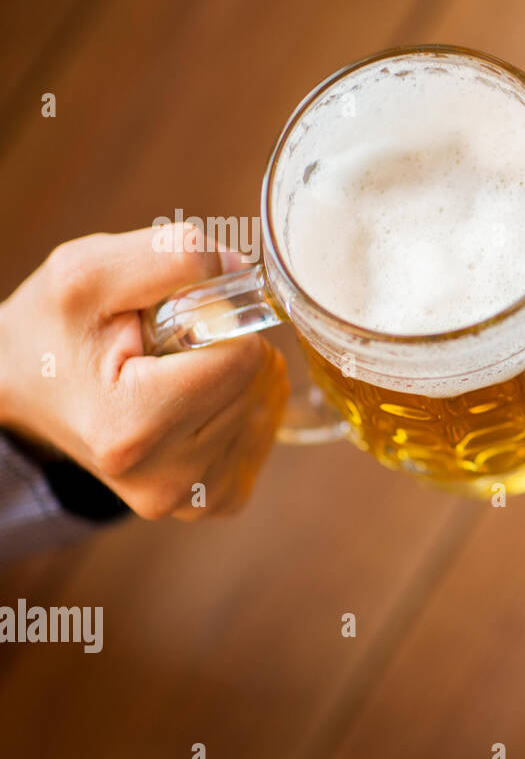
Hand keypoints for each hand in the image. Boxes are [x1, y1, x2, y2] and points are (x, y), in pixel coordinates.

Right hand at [0, 223, 287, 519]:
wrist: (25, 387)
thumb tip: (240, 270)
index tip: (170, 324)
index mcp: (134, 427)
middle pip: (259, 383)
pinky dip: (237, 410)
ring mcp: (190, 499)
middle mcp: (166, 480)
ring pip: (265, 407)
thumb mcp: (88, 272)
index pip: (245, 357)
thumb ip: (169, 257)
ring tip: (169, 376)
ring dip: (231, 379)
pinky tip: (192, 403)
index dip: (217, 323)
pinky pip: (262, 438)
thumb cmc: (54, 327)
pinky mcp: (212, 501)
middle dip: (223, 351)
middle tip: (161, 352)